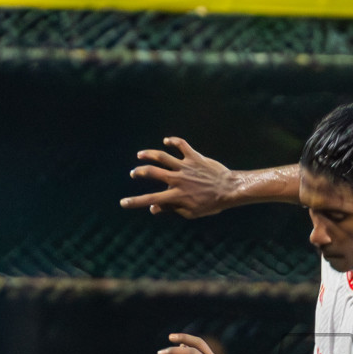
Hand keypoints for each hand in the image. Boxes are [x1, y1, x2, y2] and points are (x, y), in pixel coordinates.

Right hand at [121, 137, 237, 217]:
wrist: (229, 189)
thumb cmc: (211, 204)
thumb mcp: (191, 212)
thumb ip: (171, 209)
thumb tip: (153, 208)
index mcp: (176, 195)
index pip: (151, 199)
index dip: (135, 202)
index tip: (123, 203)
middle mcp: (178, 179)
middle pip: (152, 172)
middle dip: (140, 172)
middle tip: (134, 173)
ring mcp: (185, 166)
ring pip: (162, 156)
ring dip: (149, 154)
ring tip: (140, 155)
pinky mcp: (194, 157)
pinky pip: (181, 145)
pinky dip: (173, 141)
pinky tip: (166, 140)